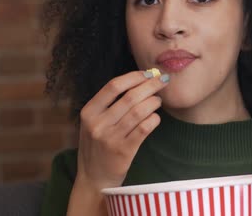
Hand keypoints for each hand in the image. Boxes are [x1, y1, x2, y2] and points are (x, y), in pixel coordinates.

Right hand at [75, 70, 169, 189]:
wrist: (93, 178)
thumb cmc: (97, 146)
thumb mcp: (93, 122)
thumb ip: (109, 104)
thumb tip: (139, 81)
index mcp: (89, 112)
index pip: (113, 86)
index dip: (134, 76)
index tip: (148, 73)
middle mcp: (97, 124)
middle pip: (129, 96)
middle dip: (150, 85)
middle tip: (163, 81)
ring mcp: (110, 138)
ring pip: (139, 111)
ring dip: (153, 102)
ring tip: (158, 100)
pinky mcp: (123, 151)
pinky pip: (144, 128)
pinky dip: (154, 119)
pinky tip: (156, 117)